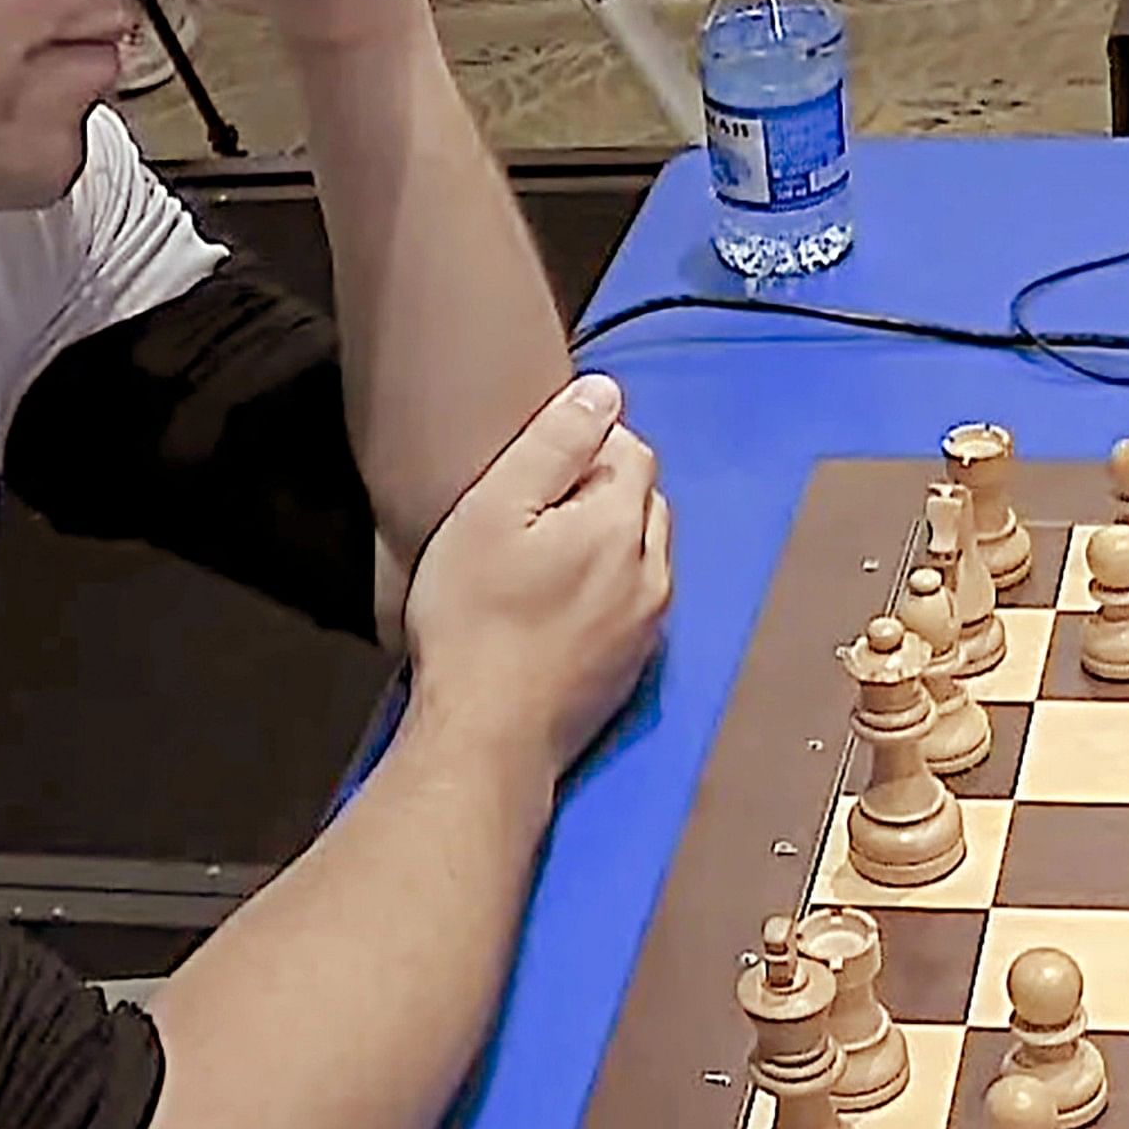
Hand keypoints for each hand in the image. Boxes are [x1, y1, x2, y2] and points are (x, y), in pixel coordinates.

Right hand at [402, 375, 672, 771]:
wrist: (488, 736)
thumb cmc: (475, 621)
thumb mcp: (493, 511)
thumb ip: (553, 444)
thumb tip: (603, 392)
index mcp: (623, 525)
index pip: (631, 449)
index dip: (583, 444)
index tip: (533, 467)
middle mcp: (653, 571)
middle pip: (642, 499)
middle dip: (599, 489)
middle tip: (532, 510)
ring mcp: (650, 623)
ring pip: (642, 552)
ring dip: (606, 539)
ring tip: (541, 556)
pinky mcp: (635, 664)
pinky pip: (634, 601)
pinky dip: (606, 588)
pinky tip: (555, 605)